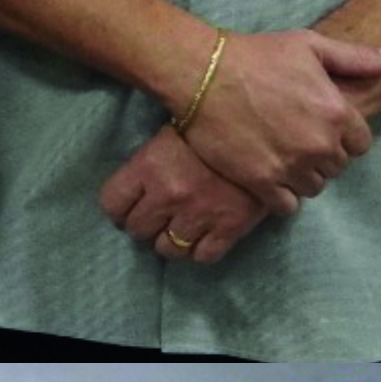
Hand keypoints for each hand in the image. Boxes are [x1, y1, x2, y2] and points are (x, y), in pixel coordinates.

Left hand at [98, 127, 269, 264]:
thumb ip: (149, 163)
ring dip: (171, 241)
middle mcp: (169, 193)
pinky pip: (202, 257)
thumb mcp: (172, 132)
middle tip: (158, 217)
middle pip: (137, 230)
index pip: (112, 204)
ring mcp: (199, 214)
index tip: (128, 208)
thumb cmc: (214, 125)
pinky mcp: (230, 227)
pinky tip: (205, 234)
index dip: (119, 209)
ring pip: (167, 249)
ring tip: (181, 226)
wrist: (268, 127)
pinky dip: (200, 250)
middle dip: (145, 225)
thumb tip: (134, 190)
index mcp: (149, 165)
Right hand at [177, 28, 380, 212]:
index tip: (323, 128)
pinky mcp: (261, 182)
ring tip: (283, 157)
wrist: (204, 73)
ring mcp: (291, 166)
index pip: (361, 144)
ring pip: (314, 187)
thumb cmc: (257, 55)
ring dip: (303, 176)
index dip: (344, 137)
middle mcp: (319, 144)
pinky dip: (282, 196)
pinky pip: (287, 206)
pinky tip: (270, 177)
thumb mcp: (310, 46)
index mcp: (337, 112)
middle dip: (323, 155)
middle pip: (337, 167)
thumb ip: (357, 58)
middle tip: (298, 139)